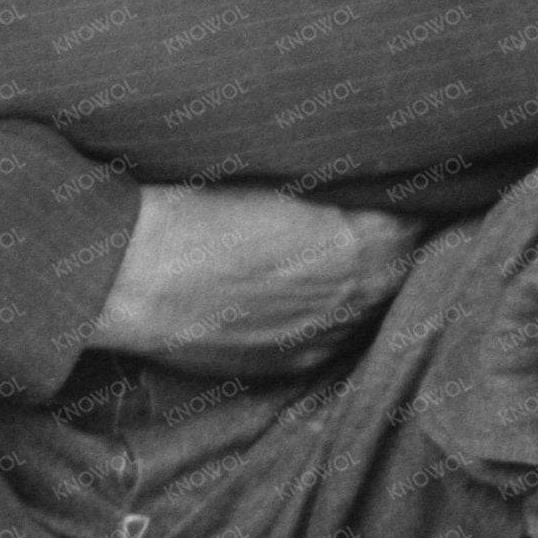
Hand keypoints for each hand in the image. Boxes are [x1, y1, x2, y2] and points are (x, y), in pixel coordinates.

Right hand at [86, 185, 428, 375]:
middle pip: (401, 265)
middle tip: (368, 214)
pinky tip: (304, 291)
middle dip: (390, 240)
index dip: (401, 199)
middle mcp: (352, 297)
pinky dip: (331, 313)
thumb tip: (359, 179)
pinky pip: (335, 337)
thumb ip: (327, 186)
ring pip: (371, 306)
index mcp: (355, 243)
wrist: (125, 276)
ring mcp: (323, 337)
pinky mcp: (290, 363)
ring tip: (332, 252)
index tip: (388, 183)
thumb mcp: (265, 174)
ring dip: (364, 280)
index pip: (412, 218)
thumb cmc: (185, 211)